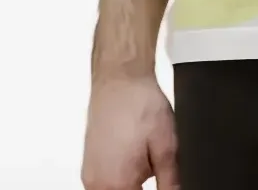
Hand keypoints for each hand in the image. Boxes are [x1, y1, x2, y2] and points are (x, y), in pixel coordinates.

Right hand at [82, 75, 179, 189]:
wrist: (120, 78)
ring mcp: (89, 174)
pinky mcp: (88, 163)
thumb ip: (169, 180)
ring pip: (115, 188)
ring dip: (132, 179)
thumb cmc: (140, 104)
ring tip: (143, 149)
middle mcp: (97, 185)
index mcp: (118, 185)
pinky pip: (106, 179)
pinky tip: (133, 147)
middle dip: (142, 184)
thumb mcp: (166, 145)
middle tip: (152, 157)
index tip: (162, 178)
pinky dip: (122, 171)